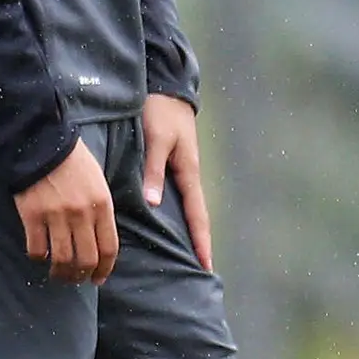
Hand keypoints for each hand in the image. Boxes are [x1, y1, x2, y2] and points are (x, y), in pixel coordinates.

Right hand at [14, 137, 117, 284]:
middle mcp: (81, 214)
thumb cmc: (73, 161)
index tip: (98, 279)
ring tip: (57, 274)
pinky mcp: (33, 216)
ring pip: (62, 259)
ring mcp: (56, 216)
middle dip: (82, 275)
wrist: (41, 142)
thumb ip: (101, 210)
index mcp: (102, 205)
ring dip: (60, 273)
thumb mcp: (98, 182)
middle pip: (86, 258)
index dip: (104, 269)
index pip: (108, 248)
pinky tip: (40, 255)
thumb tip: (100, 239)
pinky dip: (39, 257)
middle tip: (76, 279)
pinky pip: (37, 248)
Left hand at [143, 93, 211, 268]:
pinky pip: (175, 197)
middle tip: (197, 272)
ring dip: (186, 231)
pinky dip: (174, 215)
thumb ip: (153, 170)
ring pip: (184, 209)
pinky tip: (164, 226)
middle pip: (194, 217)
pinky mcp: (171, 164)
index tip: (205, 265)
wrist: (165, 86)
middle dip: (197, 243)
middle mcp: (187, 176)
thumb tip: (154, 203)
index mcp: (188, 172)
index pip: (197, 215)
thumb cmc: (159, 111)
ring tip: (182, 258)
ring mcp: (181, 171)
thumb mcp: (155, 140)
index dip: (201, 241)